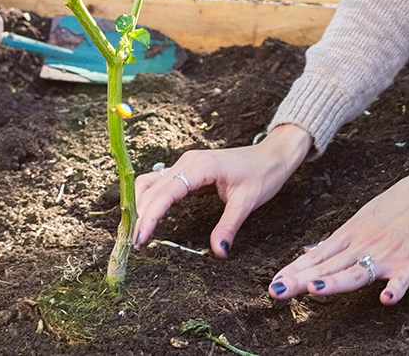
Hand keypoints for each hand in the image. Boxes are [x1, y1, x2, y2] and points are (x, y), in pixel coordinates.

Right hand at [134, 123, 311, 255]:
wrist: (272, 156)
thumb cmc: (262, 173)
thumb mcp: (247, 202)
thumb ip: (229, 226)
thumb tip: (219, 251)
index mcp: (201, 166)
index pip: (166, 193)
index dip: (150, 216)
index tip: (141, 238)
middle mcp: (188, 161)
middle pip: (152, 188)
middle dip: (141, 215)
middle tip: (136, 244)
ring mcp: (186, 163)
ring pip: (151, 183)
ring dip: (142, 205)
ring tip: (139, 231)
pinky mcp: (188, 169)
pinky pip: (161, 182)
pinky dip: (150, 199)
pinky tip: (149, 216)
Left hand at [268, 154, 408, 304]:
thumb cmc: (404, 202)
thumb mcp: (365, 216)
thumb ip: (338, 239)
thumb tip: (310, 252)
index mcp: (354, 233)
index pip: (319, 256)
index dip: (295, 270)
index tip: (274, 282)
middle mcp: (367, 244)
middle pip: (330, 265)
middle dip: (302, 279)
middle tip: (278, 290)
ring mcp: (390, 254)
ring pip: (358, 271)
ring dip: (337, 281)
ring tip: (315, 289)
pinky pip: (404, 279)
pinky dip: (396, 289)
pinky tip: (386, 299)